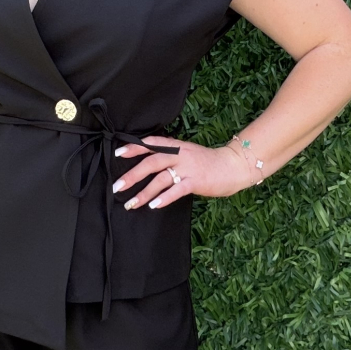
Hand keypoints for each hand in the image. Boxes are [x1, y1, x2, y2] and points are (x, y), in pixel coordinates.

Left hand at [111, 137, 253, 210]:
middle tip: (117, 187)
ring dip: (144, 192)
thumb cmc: (208, 162)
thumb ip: (170, 155)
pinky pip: (177, 190)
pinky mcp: (196, 181)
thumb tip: (148, 164)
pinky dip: (164, 198)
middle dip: (132, 175)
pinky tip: (154, 206)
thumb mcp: (187, 153)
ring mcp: (188, 168)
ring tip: (131, 203)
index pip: (151, 143)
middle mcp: (180, 155)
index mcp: (176, 146)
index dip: (134, 147)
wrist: (233, 166)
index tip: (118, 153)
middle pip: (151, 162)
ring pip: (161, 179)